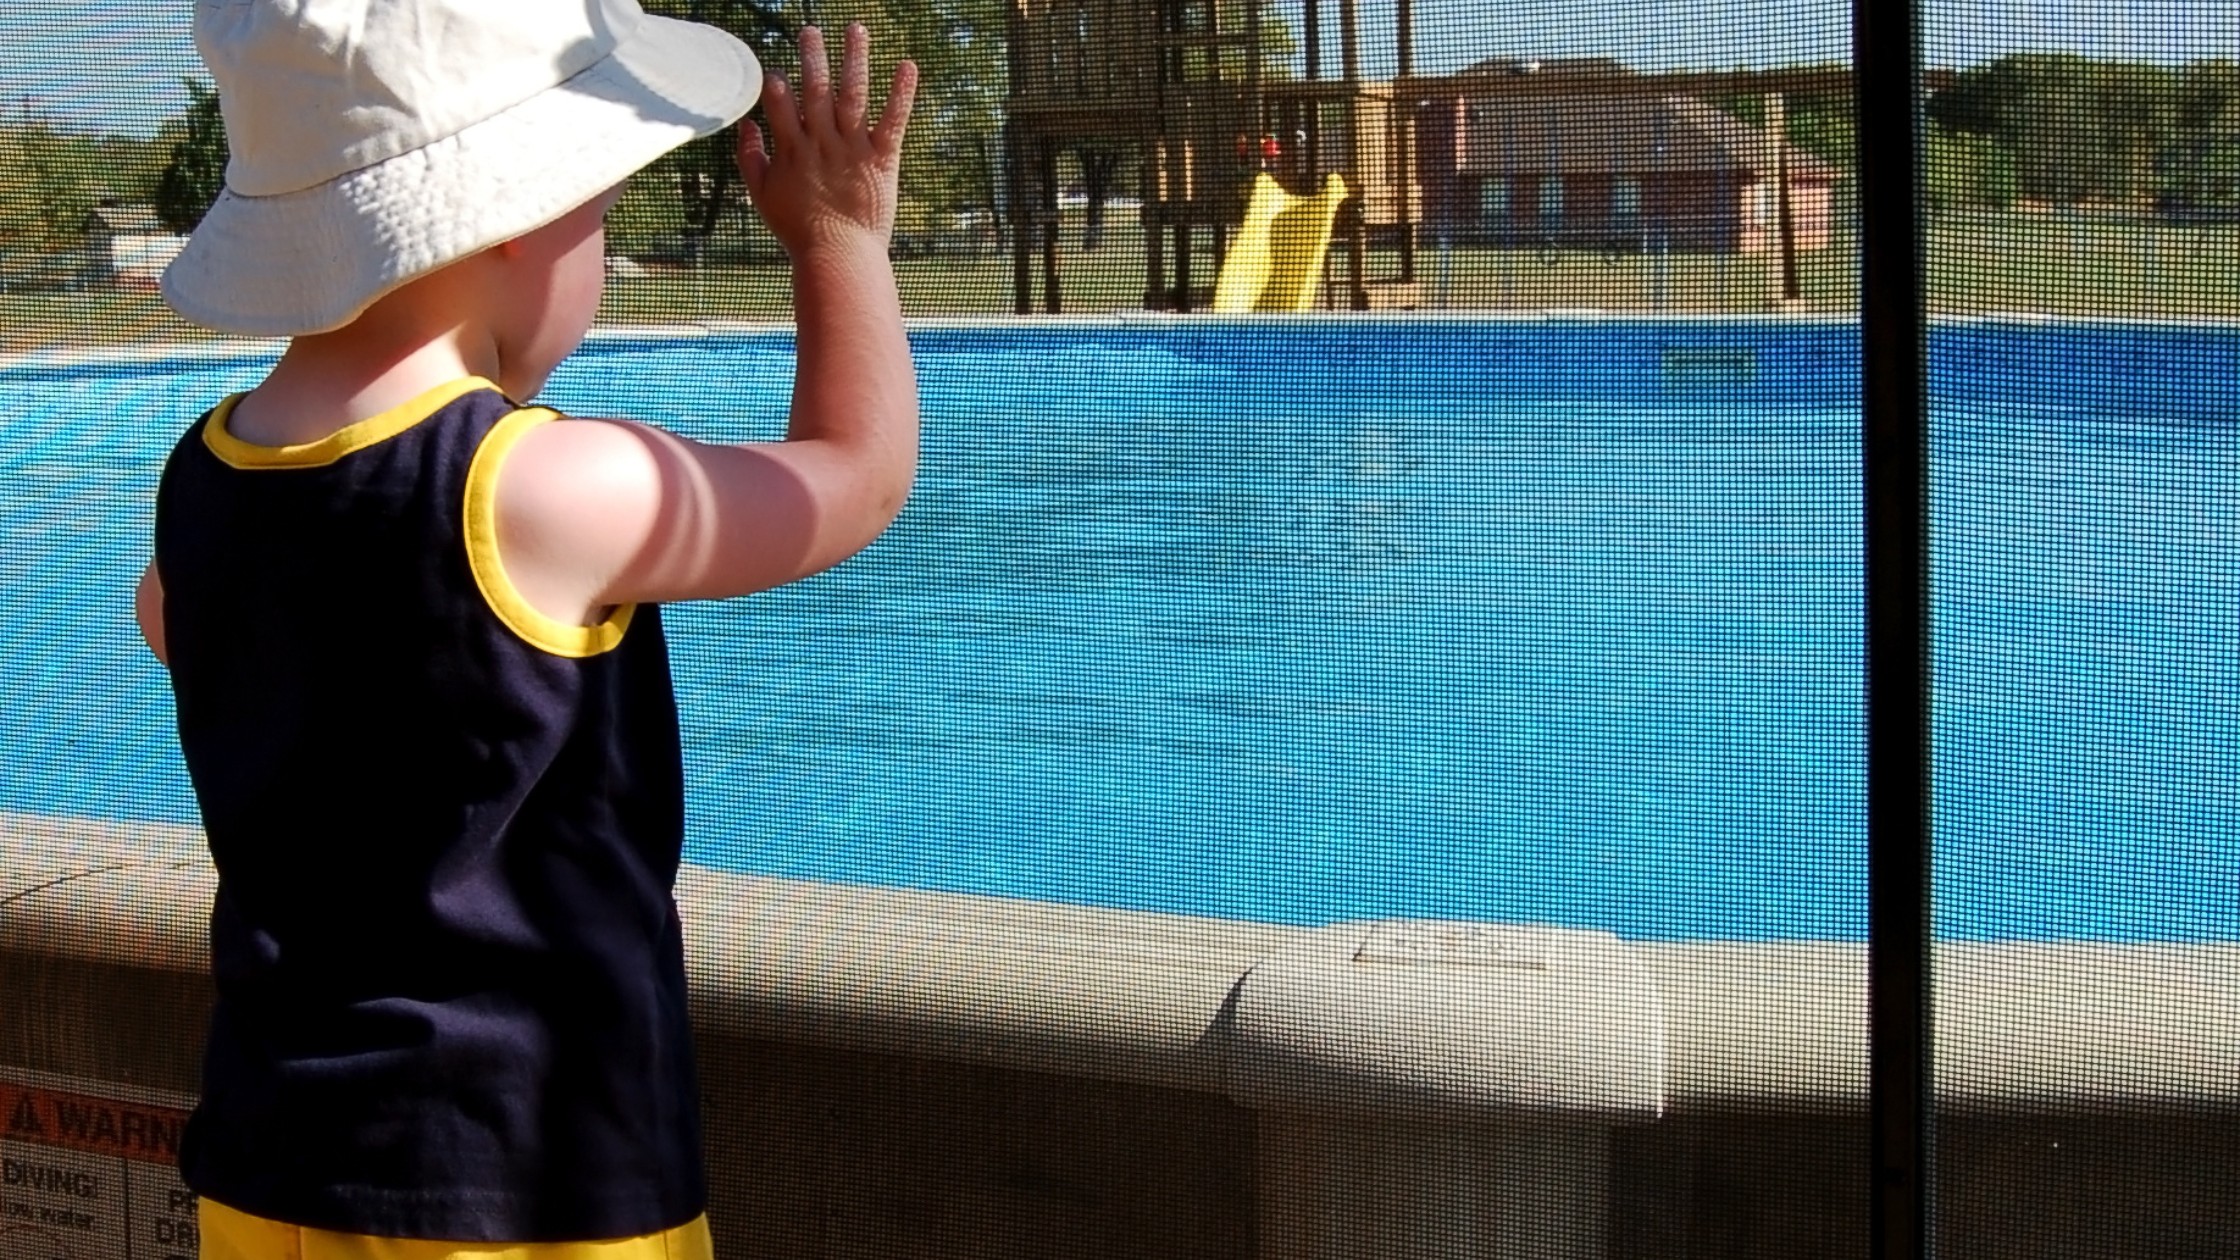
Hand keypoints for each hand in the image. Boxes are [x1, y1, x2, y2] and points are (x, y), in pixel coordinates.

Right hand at [738, 24, 917, 258]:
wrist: (838, 256)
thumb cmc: (798, 230)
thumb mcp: (762, 196)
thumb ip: (750, 158)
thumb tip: (747, 124)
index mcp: (792, 149)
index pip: (780, 104)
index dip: (776, 84)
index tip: (774, 70)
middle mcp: (821, 142)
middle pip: (815, 89)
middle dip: (811, 56)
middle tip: (809, 29)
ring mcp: (853, 148)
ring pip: (852, 94)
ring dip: (854, 59)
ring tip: (856, 29)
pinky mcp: (882, 158)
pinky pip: (892, 120)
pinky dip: (901, 93)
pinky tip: (907, 65)